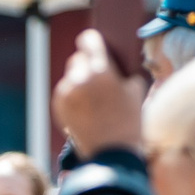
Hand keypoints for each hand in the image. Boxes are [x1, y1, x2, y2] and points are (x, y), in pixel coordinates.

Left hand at [54, 29, 147, 158]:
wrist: (112, 154)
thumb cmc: (129, 122)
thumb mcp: (135, 92)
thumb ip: (124, 73)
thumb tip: (117, 65)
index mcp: (101, 70)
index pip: (89, 41)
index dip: (91, 40)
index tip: (91, 40)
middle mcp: (80, 78)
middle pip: (78, 59)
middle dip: (86, 63)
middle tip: (95, 71)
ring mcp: (67, 92)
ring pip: (70, 76)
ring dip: (79, 80)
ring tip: (92, 93)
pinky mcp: (59, 106)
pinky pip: (64, 92)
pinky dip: (72, 95)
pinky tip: (84, 104)